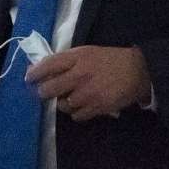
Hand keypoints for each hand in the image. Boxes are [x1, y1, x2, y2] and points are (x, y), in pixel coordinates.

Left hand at [30, 45, 150, 121]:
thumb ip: (67, 60)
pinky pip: (76, 116)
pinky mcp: (97, 107)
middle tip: (46, 93)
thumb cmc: (111, 60)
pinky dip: (77, 113)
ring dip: (63, 103)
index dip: (34, 73)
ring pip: (62, 106)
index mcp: (78, 57)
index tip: (29, 78)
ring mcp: (88, 93)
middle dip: (44, 92)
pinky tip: (83, 105)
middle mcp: (80, 75)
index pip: (48, 65)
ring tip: (71, 98)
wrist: (138, 71)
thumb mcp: (88, 52)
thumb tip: (43, 69)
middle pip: (49, 89)